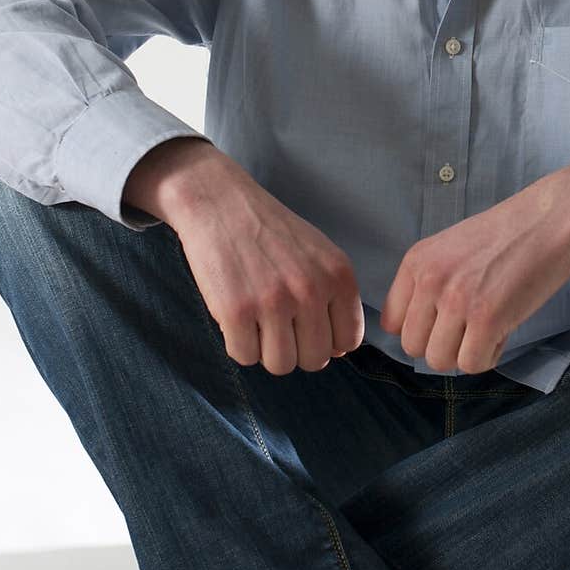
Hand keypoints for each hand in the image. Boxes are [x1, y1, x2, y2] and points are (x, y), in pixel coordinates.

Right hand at [167, 151, 364, 374]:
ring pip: (281, 365)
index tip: (307, 325)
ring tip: (257, 319)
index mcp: (338, 276)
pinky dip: (238, 344)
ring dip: (266, 350)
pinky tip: (237, 316)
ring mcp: (274, 303)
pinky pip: (245, 357)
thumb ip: (335, 298)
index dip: (327, 340)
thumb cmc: (270, 231)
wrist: (220, 204)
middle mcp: (311, 291)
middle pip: (314, 359)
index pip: (349, 340)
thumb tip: (338, 350)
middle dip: (296, 348)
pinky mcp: (236, 312)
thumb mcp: (318, 254)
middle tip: (277, 322)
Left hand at [379, 170, 569, 374]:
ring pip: (440, 361)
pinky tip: (503, 331)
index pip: (392, 322)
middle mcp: (429, 280)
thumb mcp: (451, 248)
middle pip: (413, 346)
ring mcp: (456, 301)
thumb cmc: (508, 234)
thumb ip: (430, 282)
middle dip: (443, 345)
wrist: (551, 220)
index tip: (444, 323)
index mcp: (416, 261)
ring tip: (489, 328)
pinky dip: (489, 356)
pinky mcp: (486, 319)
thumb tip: (421, 328)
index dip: (421, 329)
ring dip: (465, 353)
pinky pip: (472, 364)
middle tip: (470, 328)